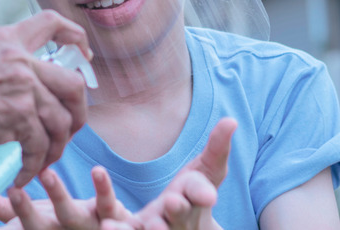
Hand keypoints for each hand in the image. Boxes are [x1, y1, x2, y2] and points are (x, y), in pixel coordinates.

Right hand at [0, 10, 91, 185]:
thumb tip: (6, 90)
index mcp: (7, 40)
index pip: (53, 23)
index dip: (76, 37)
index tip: (83, 55)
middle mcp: (21, 61)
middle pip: (73, 83)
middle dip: (77, 112)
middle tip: (66, 131)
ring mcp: (22, 88)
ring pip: (61, 120)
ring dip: (57, 147)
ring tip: (42, 162)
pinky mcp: (16, 117)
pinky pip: (40, 146)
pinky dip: (35, 164)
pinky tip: (23, 175)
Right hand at [0, 166, 131, 228]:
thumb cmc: (64, 222)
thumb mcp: (36, 218)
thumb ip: (7, 211)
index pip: (25, 224)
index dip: (14, 212)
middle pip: (41, 225)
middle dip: (26, 212)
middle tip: (13, 191)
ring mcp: (89, 225)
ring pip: (73, 213)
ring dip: (60, 196)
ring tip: (47, 174)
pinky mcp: (113, 214)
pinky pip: (108, 202)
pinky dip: (103, 189)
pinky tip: (96, 171)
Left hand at [108, 118, 236, 229]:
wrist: (181, 227)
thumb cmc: (192, 193)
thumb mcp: (207, 170)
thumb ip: (217, 147)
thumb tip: (232, 120)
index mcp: (197, 200)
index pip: (202, 193)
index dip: (203, 193)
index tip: (208, 195)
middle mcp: (181, 218)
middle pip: (181, 216)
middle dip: (178, 210)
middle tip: (172, 201)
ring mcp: (161, 228)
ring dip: (153, 229)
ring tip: (148, 224)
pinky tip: (107, 227)